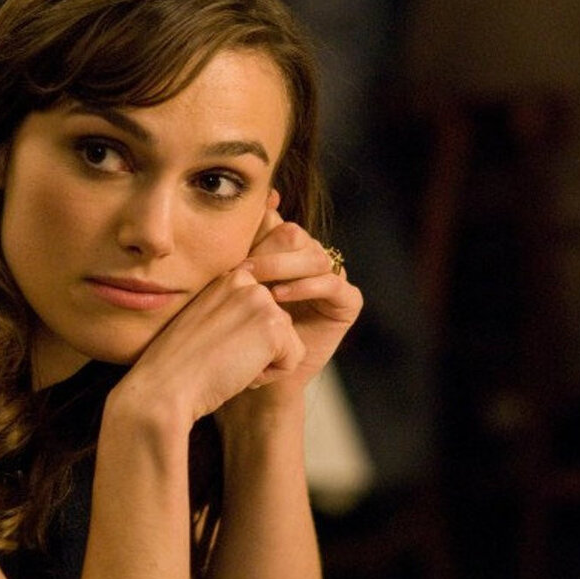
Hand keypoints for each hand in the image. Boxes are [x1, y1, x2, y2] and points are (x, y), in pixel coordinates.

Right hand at [122, 257, 307, 424]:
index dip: (244, 340)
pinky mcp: (274, 327)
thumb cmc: (180, 363)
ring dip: (264, 364)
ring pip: (289, 343)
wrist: (164, 387)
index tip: (214, 346)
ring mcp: (261, 301)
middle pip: (279, 326)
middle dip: (258, 351)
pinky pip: (293, 360)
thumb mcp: (207, 322)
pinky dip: (270, 377)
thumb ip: (233, 311)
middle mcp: (247, 282)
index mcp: (229, 278)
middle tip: (221, 357)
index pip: (263, 314)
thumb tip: (260, 324)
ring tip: (228, 364)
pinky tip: (240, 372)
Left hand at [226, 191, 362, 406]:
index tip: (237, 251)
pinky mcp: (347, 302)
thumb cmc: (236, 332)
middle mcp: (310, 261)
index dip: (256, 232)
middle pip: (294, 235)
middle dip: (266, 251)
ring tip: (260, 287)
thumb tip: (258, 200)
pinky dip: (306, 286)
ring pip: (314, 255)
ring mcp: (331, 279)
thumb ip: (241, 245)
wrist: (252, 378)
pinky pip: (333, 283)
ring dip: (283, 268)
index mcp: (285, 252)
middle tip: (243, 272)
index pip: (275, 224)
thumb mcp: (233, 284)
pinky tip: (281, 297)